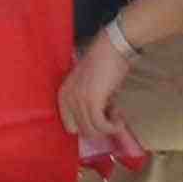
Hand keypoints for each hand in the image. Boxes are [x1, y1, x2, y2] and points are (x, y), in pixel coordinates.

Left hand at [59, 24, 130, 144]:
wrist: (112, 49)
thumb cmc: (103, 66)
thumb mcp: (89, 88)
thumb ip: (87, 105)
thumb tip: (97, 126)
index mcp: (63, 94)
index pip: (69, 127)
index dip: (89, 127)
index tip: (101, 118)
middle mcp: (66, 98)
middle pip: (82, 131)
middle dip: (99, 128)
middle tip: (110, 115)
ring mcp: (78, 100)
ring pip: (92, 131)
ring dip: (108, 128)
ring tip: (115, 113)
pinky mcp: (92, 101)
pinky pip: (101, 126)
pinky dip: (113, 127)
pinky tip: (119, 118)